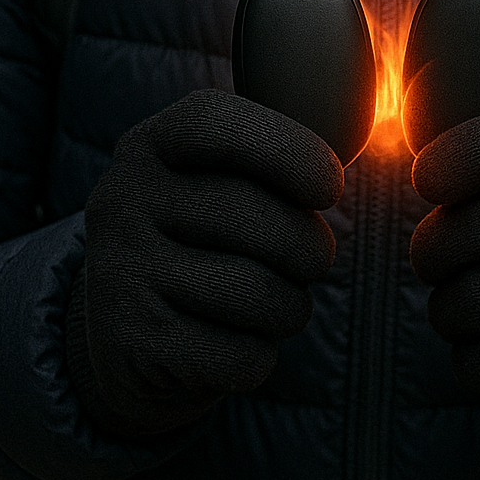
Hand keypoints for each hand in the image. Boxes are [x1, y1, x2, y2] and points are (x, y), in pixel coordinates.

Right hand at [67, 89, 342, 435]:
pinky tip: (236, 344)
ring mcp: (121, 273)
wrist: (121, 340)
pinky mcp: (132, 343)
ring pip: (256, 292)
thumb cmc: (201, 241)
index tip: (330, 187)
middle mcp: (122, 200)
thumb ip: (267, 153)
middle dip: (310, 248)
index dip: (288, 150)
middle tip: (310, 260)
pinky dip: (258, 357)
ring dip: (290, 308)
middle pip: (256, 217)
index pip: (214, 122)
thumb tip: (358, 137)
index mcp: (149, 145)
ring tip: (276, 303)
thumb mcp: (210, 180)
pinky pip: (237, 354)